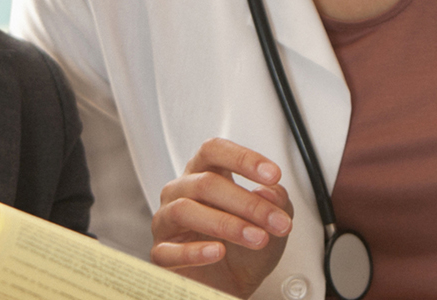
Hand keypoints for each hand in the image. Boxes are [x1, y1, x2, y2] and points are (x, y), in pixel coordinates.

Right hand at [152, 138, 294, 297]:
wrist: (232, 285)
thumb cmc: (244, 247)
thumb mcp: (270, 220)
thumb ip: (275, 200)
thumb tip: (269, 192)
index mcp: (204, 174)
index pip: (215, 151)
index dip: (242, 158)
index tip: (273, 174)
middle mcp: (181, 192)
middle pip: (205, 183)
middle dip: (247, 203)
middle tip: (275, 220)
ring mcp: (167, 221)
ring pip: (185, 210)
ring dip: (227, 224)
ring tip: (256, 238)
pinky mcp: (161, 253)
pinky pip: (170, 249)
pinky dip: (196, 251)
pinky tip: (219, 252)